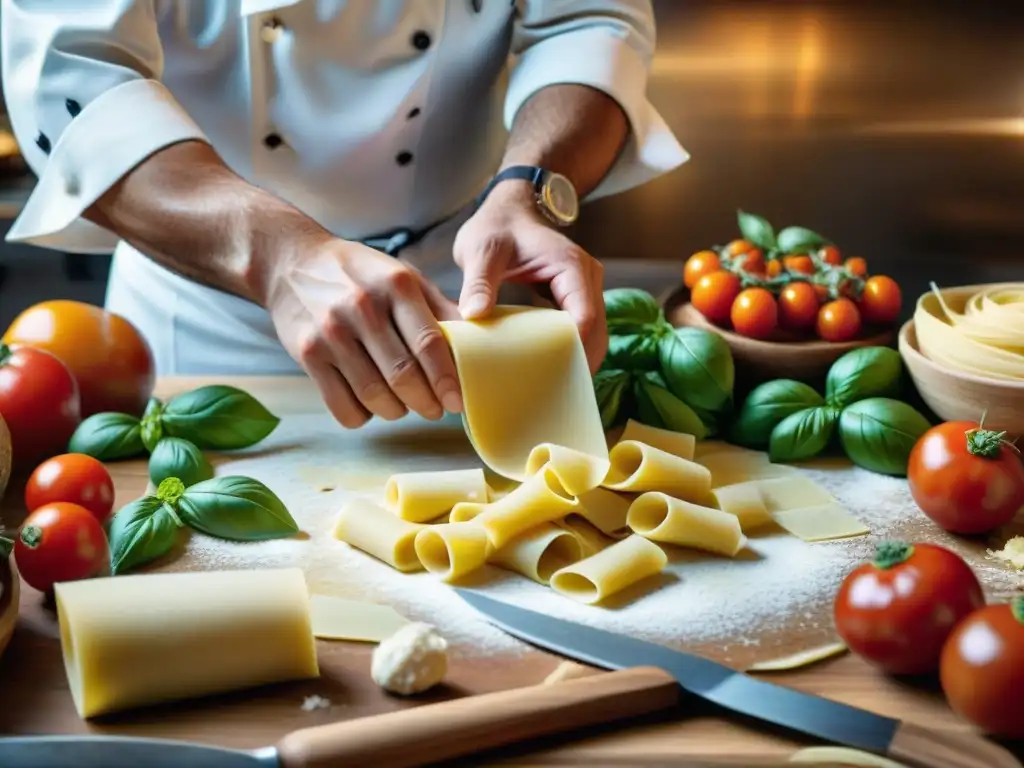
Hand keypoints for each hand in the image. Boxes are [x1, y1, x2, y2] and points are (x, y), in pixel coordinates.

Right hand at [264, 235, 462, 427]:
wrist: (291, 262)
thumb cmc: (359, 274)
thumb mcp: (402, 276)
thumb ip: (439, 308)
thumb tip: (479, 341)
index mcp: (396, 286)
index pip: (430, 343)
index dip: (447, 379)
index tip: (457, 402)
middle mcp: (363, 307)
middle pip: (404, 376)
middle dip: (426, 403)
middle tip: (434, 409)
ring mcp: (332, 332)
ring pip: (375, 396)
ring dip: (396, 411)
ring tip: (403, 405)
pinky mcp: (308, 354)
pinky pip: (343, 407)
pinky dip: (363, 416)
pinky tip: (369, 404)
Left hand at [452, 183, 607, 371]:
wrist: (509, 208)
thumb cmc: (497, 225)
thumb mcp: (482, 249)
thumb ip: (479, 281)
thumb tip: (473, 316)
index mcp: (571, 266)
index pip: (586, 317)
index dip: (575, 350)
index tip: (553, 377)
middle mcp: (586, 279)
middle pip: (595, 332)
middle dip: (578, 364)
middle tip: (551, 395)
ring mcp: (583, 290)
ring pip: (593, 335)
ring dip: (577, 361)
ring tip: (551, 389)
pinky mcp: (574, 299)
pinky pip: (581, 331)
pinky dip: (569, 351)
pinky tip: (548, 371)